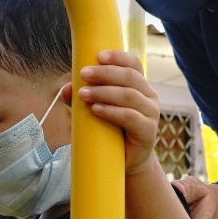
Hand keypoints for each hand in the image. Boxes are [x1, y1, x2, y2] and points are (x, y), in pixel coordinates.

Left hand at [76, 50, 159, 175]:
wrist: (125, 163)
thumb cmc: (110, 132)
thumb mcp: (92, 111)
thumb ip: (80, 99)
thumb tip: (66, 88)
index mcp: (139, 86)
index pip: (133, 64)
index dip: (118, 57)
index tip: (98, 56)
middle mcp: (149, 96)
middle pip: (130, 77)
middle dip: (105, 73)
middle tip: (84, 74)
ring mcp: (151, 114)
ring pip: (129, 95)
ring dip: (104, 92)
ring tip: (83, 94)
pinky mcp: (148, 131)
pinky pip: (131, 117)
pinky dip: (112, 111)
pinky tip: (96, 110)